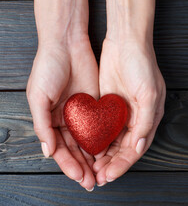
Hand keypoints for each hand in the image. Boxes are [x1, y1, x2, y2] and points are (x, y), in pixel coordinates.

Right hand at [26, 37, 98, 190]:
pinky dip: (104, 139)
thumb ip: (42, 124)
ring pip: (89, 141)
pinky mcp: (96, 104)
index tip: (80, 177)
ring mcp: (82, 113)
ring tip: (102, 172)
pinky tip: (110, 151)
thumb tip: (48, 151)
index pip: (61, 150)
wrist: (67, 45)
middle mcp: (66, 120)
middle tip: (93, 182)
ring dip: (94, 158)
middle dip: (84, 167)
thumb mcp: (38, 97)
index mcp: (49, 121)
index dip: (69, 165)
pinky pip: (100, 125)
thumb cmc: (48, 68)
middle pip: (76, 150)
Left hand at [93, 37, 165, 185]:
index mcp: (149, 118)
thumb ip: (146, 122)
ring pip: (112, 141)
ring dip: (103, 155)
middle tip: (97, 176)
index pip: (136, 148)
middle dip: (112, 164)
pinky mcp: (109, 104)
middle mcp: (137, 118)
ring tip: (91, 168)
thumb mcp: (149, 94)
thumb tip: (139, 147)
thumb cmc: (142, 65)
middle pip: (124, 148)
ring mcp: (122, 112)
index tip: (109, 175)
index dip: (123, 163)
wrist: (126, 41)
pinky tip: (87, 148)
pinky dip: (96, 139)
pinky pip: (103, 127)